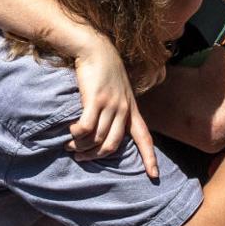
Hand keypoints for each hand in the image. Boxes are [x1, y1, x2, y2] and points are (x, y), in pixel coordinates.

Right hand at [69, 31, 157, 177]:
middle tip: (81, 157)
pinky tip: (70, 134)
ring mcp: (110, 105)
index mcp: (131, 109)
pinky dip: (77, 136)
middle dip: (96, 156)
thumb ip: (118, 108)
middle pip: (112, 145)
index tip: (154, 175)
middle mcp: (123, 109)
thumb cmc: (105, 70)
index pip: (145, 137)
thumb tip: (108, 128)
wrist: (96, 49)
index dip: (150, 157)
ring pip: (97, 139)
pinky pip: (85, 128)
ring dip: (81, 147)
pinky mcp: (94, 100)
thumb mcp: (119, 90)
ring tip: (70, 147)